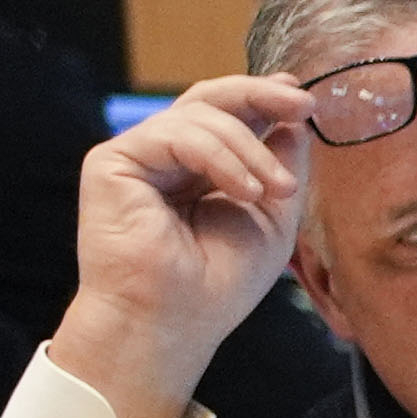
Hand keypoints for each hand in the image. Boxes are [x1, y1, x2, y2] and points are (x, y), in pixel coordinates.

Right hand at [56, 76, 311, 397]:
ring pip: (199, 116)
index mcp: (200, 168)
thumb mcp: (272, 217)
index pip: (229, 116)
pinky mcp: (112, 162)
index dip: (263, 99)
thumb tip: (294, 119)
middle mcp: (166, 157)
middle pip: (209, 100)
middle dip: (259, 95)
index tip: (304, 99)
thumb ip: (281, 165)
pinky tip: (245, 191)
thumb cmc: (219, 283)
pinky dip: (219, 157)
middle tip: (302, 104)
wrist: (174, 322)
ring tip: (276, 191)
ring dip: (250, 149)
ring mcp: (138, 156)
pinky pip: (174, 135)